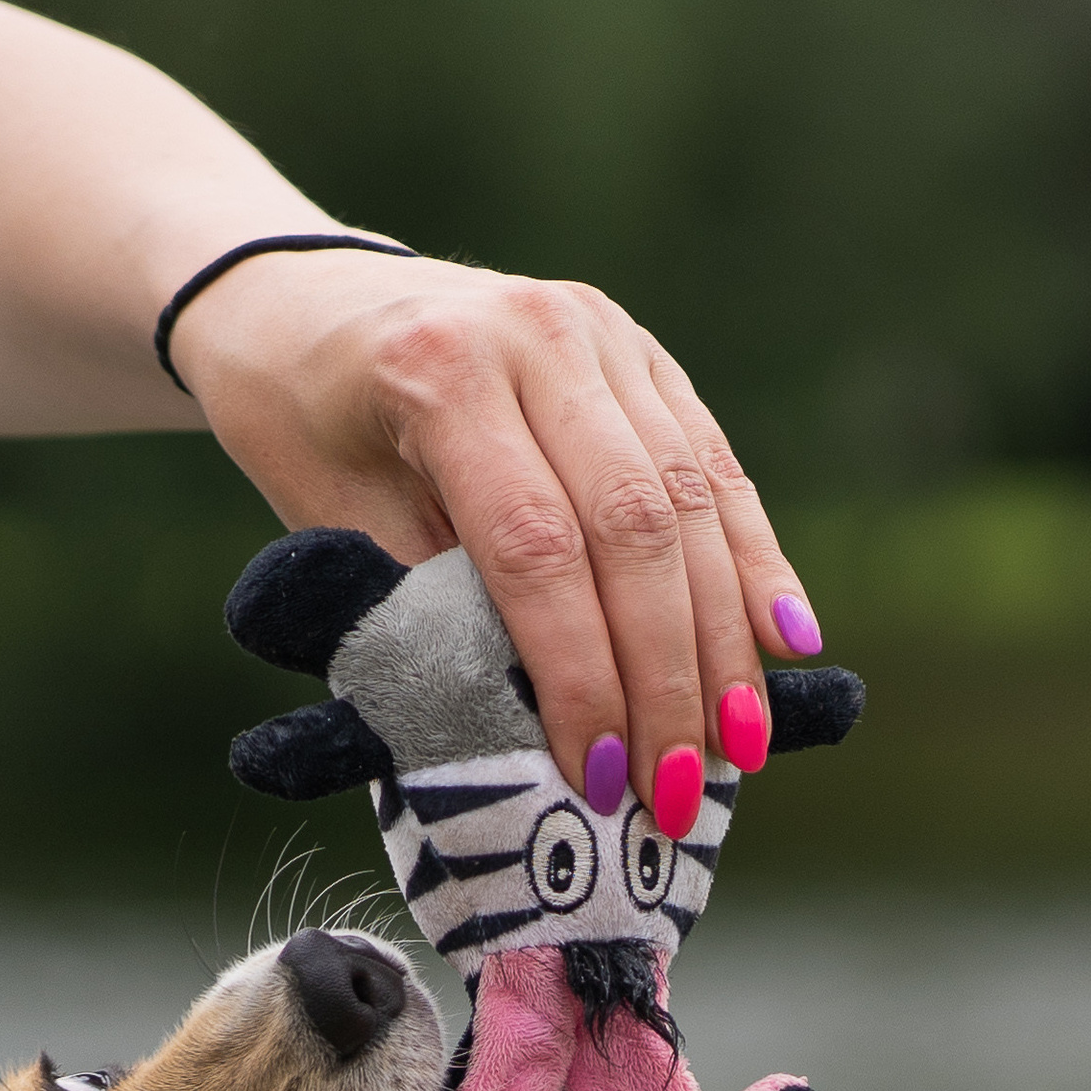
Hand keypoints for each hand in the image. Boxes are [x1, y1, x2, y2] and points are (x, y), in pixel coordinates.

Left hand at [169, 251, 819, 816]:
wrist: (306, 299)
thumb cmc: (303, 431)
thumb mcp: (328, 524)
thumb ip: (425, 609)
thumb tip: (529, 733)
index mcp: (442, 374)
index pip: (536, 548)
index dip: (577, 675)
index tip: (595, 778)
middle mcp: (541, 336)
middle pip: (634, 525)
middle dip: (664, 676)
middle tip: (679, 790)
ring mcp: (604, 334)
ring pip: (692, 499)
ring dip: (723, 637)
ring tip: (738, 746)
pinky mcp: (644, 352)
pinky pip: (713, 465)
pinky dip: (753, 561)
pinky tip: (787, 640)